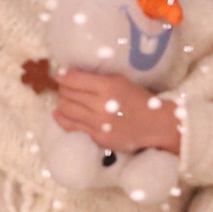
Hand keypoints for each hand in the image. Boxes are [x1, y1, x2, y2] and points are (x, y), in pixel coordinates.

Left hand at [52, 70, 180, 154]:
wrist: (154, 124)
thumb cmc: (138, 99)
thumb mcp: (120, 81)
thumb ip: (98, 78)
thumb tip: (72, 74)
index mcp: (108, 87)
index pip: (73, 79)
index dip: (63, 76)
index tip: (60, 75)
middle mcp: (101, 105)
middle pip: (67, 94)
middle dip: (63, 89)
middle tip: (65, 88)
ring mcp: (98, 123)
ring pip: (66, 109)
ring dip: (62, 103)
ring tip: (64, 100)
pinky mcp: (97, 137)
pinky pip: (71, 126)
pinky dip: (62, 118)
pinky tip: (59, 114)